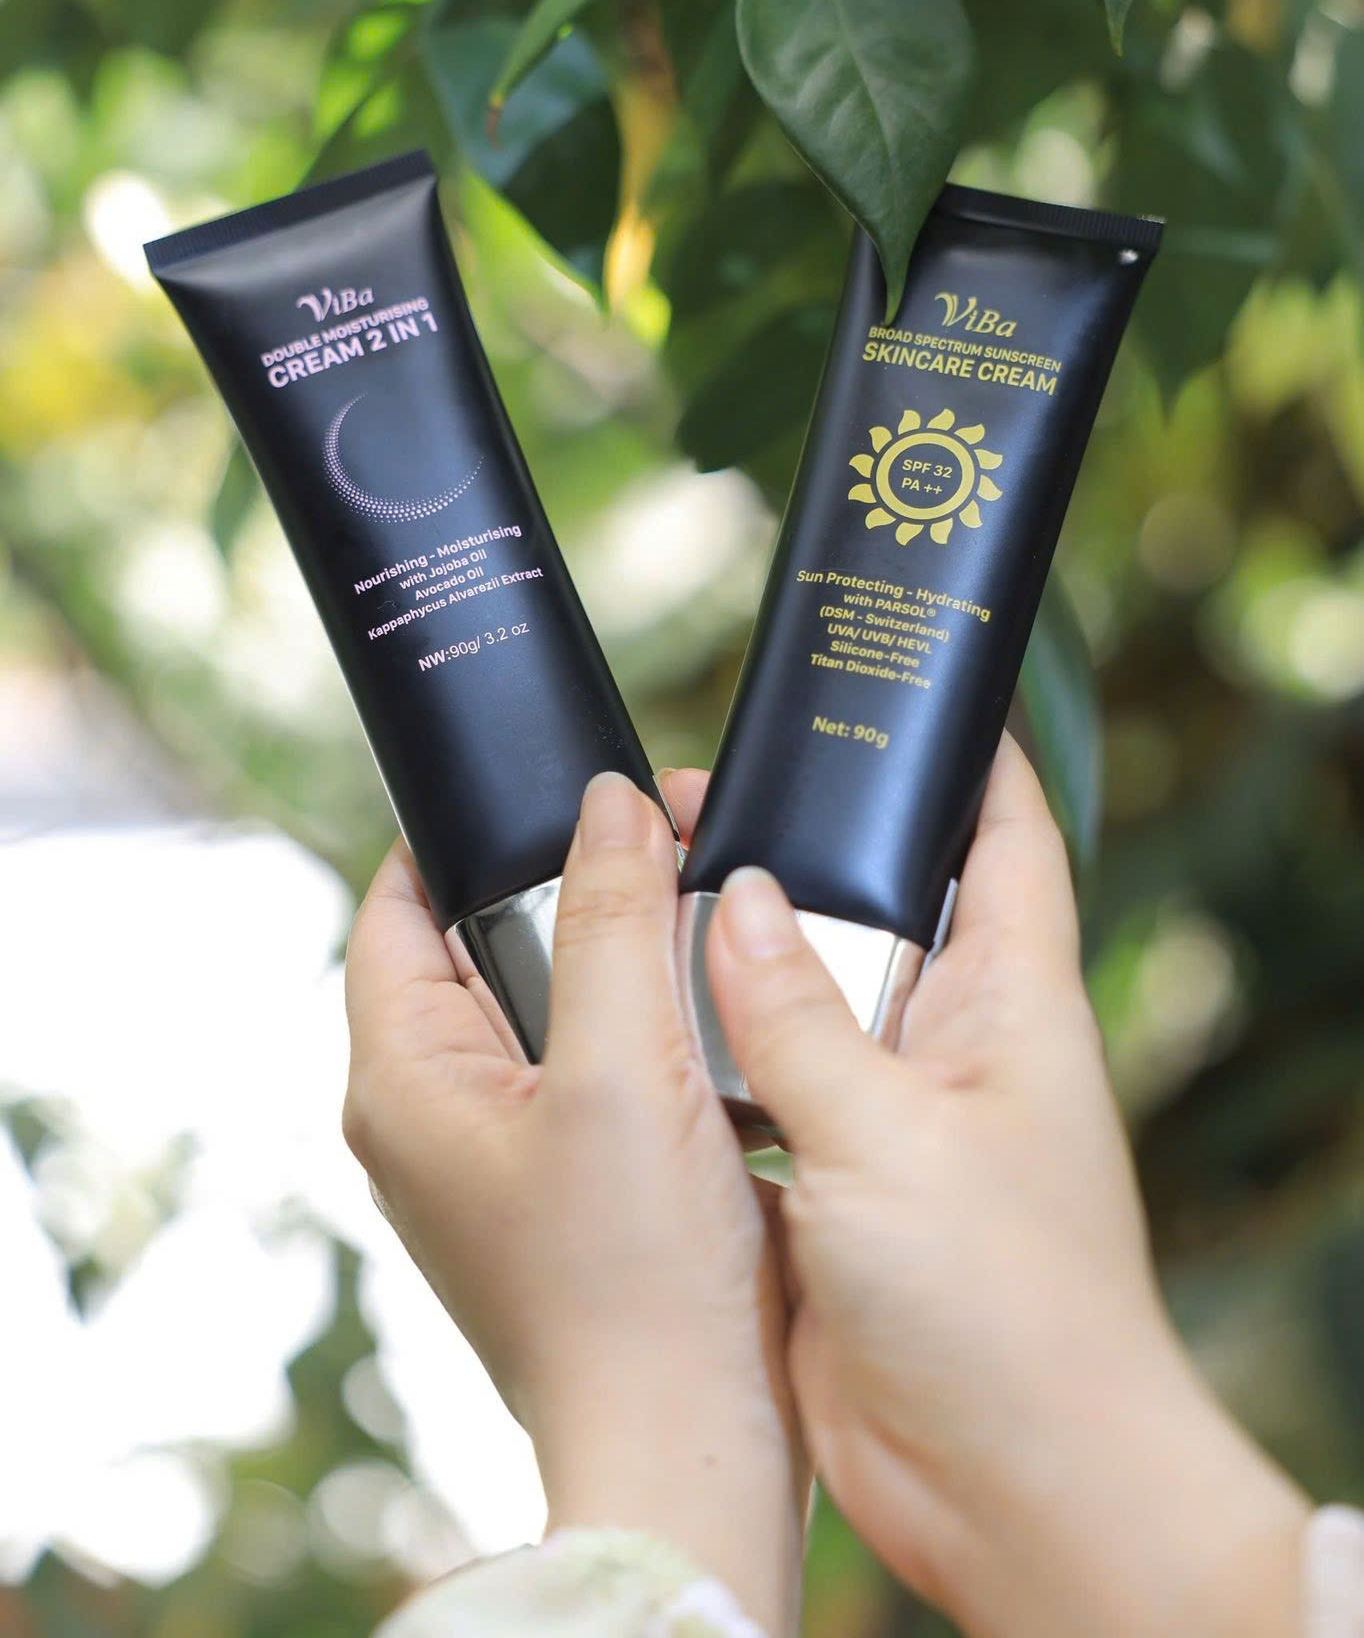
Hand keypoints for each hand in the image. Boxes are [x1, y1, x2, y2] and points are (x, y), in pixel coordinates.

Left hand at [343, 771, 806, 1635]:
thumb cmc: (634, 1282)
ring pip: (555, 1000)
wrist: (695, 1442)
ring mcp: (503, 1155)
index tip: (555, 782)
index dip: (464, 834)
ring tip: (706, 901)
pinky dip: (655, 1023)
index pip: (395, 907)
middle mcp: (437, 1113)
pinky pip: (601, 1065)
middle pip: (487, 944)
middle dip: (578, 880)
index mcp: (404, 1079)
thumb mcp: (622, 1071)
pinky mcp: (573, 1186)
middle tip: (671, 828)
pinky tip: (721, 1006)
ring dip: (629, 949)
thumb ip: (611, 920)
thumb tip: (608, 803)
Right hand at [705, 733, 1309, 1637]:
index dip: (963, 754)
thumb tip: (733, 895)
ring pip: (810, 999)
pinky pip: (768, 1093)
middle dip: (799, 847)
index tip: (894, 685)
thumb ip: (798, 1014)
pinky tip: (639, 1027)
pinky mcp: (837, 1190)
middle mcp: (958, 1045)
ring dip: (738, 956)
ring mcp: (895, 1120)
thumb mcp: (889, 1137)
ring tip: (641, 889)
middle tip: (694, 792)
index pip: (1006, 835)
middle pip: (883, 905)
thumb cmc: (1000, 1306)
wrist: (1013, 1491)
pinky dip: (712, 1058)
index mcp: (1012, 1002)